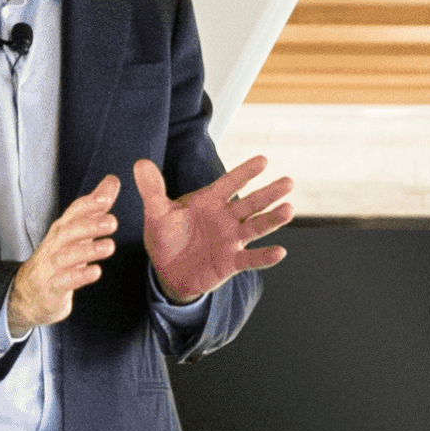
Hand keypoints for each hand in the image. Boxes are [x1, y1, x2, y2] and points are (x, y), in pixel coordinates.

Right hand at [7, 175, 121, 332]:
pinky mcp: (52, 288)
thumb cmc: (58, 258)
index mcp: (63, 230)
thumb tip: (112, 181)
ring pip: (67, 255)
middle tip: (112, 222)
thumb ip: (95, 207)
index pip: (74, 212)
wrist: (29, 293)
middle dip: (90, 225)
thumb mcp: (76, 231)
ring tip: (109, 246)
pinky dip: (79, 276)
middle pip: (69, 231)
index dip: (89, 204)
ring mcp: (52, 266)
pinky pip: (64, 281)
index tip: (107, 197)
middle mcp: (55, 245)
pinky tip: (95, 272)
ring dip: (87, 250)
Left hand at [138, 154, 296, 302]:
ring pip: (256, 227)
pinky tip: (280, 251)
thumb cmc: (166, 235)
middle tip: (288, 181)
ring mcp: (231, 240)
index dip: (245, 172)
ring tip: (289, 209)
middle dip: (269, 193)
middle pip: (251, 203)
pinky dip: (265, 256)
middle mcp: (226, 218)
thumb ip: (152, 190)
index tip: (263, 160)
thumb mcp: (157, 213)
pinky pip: (251, 259)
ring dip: (272, 219)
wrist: (167, 270)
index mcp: (210, 201)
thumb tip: (140, 164)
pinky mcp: (231, 262)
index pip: (230, 184)